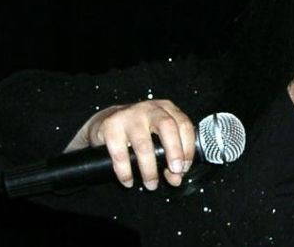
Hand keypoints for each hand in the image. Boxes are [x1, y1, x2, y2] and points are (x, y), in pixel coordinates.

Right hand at [65, 100, 194, 189]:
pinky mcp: (110, 126)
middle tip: (175, 171)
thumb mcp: (158, 138)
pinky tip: (129, 181)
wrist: (106, 122)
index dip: (188, 148)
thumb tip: (176, 178)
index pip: (184, 125)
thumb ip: (171, 156)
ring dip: (149, 169)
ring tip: (151, 184)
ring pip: (143, 144)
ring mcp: (129, 115)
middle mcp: (149, 109)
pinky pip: (120, 153)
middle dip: (174, 151)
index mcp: (166, 109)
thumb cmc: (139, 132)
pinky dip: (125, 171)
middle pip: (167, 126)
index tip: (184, 167)